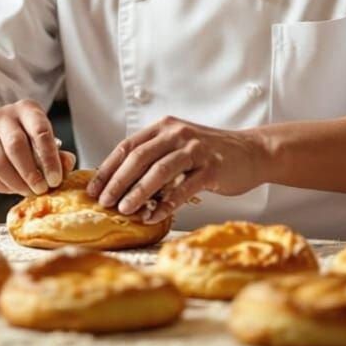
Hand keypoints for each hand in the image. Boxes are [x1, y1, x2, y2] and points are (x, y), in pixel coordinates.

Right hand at [0, 99, 74, 195]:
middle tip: (42, 190)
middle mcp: (4, 117)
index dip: (49, 158)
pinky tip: (13, 189)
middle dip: (31, 173)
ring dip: (16, 182)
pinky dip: (2, 187)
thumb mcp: (44, 136)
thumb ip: (58, 152)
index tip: (55, 179)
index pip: (40, 131)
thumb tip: (67, 165)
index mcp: (27, 109)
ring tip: (29, 192)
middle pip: (16, 146)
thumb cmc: (26, 136)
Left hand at [87, 116, 265, 224]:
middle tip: (104, 202)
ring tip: (125, 210)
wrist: (252, 152)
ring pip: (159, 171)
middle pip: (139, 157)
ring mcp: (195, 149)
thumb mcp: (178, 147)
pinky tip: (154, 217)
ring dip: (138, 192)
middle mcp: (177, 134)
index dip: (108, 168)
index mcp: (164, 128)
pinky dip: (167, 204)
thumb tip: (120, 185)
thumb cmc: (210, 154)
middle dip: (118, 181)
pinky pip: (184, 188)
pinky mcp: (212, 168)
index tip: (93, 189)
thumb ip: (154, 158)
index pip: (128, 146)